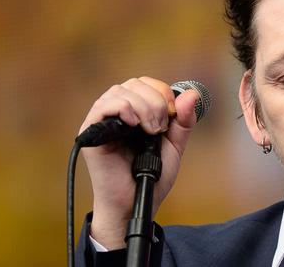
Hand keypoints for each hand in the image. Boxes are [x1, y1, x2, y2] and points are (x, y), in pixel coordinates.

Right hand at [79, 77, 198, 249]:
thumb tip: (192, 94)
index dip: (162, 91)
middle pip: (134, 83)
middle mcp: (117, 112)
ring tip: (149, 131)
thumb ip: (183, 121)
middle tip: (160, 127)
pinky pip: (103, 106)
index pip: (145, 83)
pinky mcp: (90, 132)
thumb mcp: (174, 145)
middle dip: (155, 101)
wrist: (138, 201)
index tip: (172, 114)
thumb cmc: (152, 175)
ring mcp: (102, 121)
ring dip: (142, 107)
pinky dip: (123, 109)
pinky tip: (134, 124)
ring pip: (120, 91)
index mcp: (135, 111)